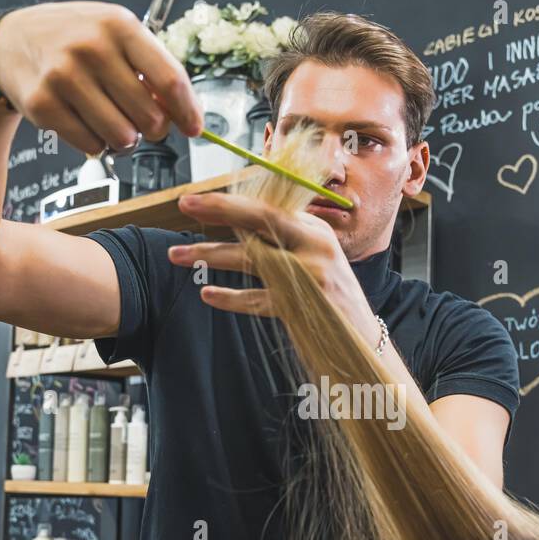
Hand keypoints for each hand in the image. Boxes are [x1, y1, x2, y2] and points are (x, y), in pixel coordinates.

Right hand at [0, 1, 202, 154]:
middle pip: (149, 116)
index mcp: (119, 26)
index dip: (188, 111)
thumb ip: (151, 67)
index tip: (194, 128)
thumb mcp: (115, 34)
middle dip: (154, 129)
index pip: (170, 79)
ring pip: (122, 137)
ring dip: (125, 139)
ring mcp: (64, 76)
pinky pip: (91, 146)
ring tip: (113, 121)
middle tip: (143, 122)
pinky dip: (96, 144)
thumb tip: (183, 112)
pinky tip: (86, 122)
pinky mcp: (43, 104)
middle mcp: (91, 48)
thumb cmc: (73, 39)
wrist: (10, 41)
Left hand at [168, 192, 379, 342]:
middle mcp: (314, 247)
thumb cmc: (331, 299)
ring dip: (210, 255)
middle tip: (185, 203)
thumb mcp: (316, 259)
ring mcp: (308, 276)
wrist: (362, 342)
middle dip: (221, 209)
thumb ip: (286, 240)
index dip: (231, 200)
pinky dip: (230, 299)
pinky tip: (207, 294)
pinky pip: (255, 300)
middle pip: (261, 219)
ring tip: (176, 255)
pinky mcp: (300, 306)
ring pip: (251, 257)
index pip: (269, 207)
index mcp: (316, 231)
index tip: (197, 198)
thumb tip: (238, 220)